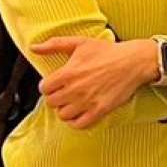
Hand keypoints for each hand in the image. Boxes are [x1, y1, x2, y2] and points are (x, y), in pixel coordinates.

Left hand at [32, 37, 157, 128]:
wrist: (132, 62)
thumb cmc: (107, 51)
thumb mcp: (79, 43)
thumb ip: (54, 45)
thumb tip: (34, 47)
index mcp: (68, 73)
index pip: (44, 88)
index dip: (48, 86)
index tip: (55, 83)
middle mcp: (75, 89)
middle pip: (51, 103)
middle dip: (56, 97)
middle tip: (64, 92)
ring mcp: (87, 102)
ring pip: (63, 115)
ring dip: (65, 109)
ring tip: (72, 101)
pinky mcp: (99, 110)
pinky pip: (79, 124)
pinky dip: (76, 121)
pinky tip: (79, 112)